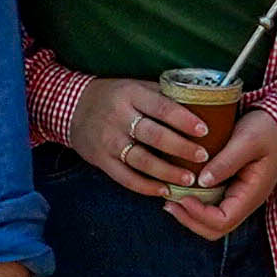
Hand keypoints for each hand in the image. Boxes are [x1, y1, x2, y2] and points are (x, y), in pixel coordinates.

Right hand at [60, 77, 212, 197]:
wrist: (72, 108)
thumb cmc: (114, 96)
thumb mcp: (134, 86)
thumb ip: (161, 96)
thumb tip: (200, 104)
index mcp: (131, 94)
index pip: (161, 107)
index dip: (184, 120)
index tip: (204, 131)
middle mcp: (119, 117)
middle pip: (154, 135)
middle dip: (181, 148)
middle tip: (203, 157)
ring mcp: (109, 140)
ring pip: (141, 160)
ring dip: (167, 172)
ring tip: (188, 180)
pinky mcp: (101, 159)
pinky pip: (125, 177)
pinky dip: (145, 186)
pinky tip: (163, 190)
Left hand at [164, 118, 276, 242]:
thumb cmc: (265, 129)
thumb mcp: (247, 140)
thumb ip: (227, 161)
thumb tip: (202, 181)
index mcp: (252, 194)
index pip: (223, 221)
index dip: (199, 215)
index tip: (182, 197)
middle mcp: (245, 202)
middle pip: (215, 229)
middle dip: (190, 220)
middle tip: (169, 203)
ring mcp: (238, 198)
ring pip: (211, 223)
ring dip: (189, 215)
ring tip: (170, 199)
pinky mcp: (230, 191)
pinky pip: (210, 208)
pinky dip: (193, 205)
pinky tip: (180, 190)